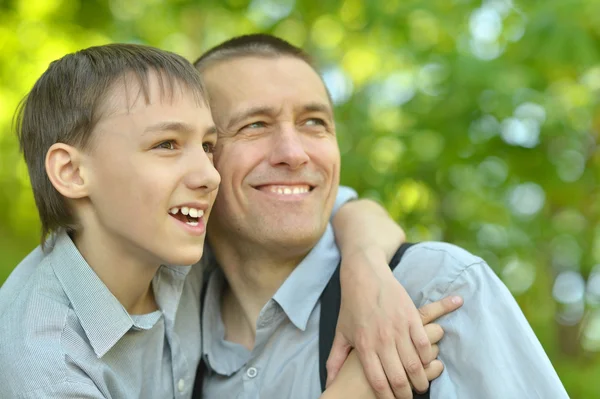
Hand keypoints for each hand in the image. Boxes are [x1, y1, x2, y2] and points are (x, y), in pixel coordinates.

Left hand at [327, 254, 462, 398]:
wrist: (364, 274)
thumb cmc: (351, 305)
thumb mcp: (341, 332)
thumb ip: (335, 360)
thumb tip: (328, 382)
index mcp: (364, 346)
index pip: (378, 382)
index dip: (388, 398)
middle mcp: (381, 340)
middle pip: (399, 379)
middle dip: (406, 394)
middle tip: (409, 396)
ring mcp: (398, 328)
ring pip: (415, 365)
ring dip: (420, 380)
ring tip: (420, 384)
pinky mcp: (411, 317)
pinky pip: (424, 344)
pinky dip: (428, 358)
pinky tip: (426, 362)